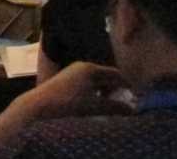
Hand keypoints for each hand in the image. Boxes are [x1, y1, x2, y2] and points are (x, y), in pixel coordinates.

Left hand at [15, 62, 131, 119]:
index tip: (137, 96)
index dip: (127, 85)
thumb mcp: (93, 107)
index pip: (115, 74)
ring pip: (96, 80)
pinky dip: (95, 92)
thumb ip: (114, 107)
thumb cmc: (67, 103)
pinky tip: (97, 103)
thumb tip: (133, 111)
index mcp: (90, 68)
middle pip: (106, 76)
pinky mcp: (67, 79)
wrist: (38, 105)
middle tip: (127, 102)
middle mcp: (82, 66)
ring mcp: (73, 71)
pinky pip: (87, 83)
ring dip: (106, 91)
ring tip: (113, 105)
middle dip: (117, 89)